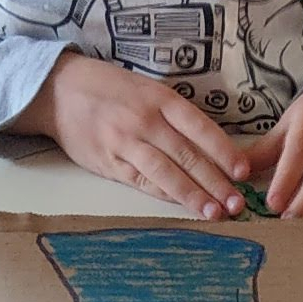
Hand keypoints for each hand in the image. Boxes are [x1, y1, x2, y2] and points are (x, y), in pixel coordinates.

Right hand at [30, 53, 256, 217]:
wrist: (59, 90)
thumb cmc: (109, 88)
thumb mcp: (146, 88)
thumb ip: (175, 115)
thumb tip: (212, 145)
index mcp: (160, 99)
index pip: (200, 127)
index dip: (224, 151)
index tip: (243, 172)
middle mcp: (145, 120)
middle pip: (187, 155)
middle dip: (216, 182)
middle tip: (237, 203)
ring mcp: (126, 143)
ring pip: (166, 173)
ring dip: (193, 195)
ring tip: (214, 212)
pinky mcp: (110, 163)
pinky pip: (143, 182)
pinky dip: (165, 195)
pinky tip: (183, 207)